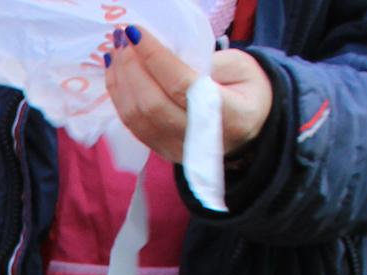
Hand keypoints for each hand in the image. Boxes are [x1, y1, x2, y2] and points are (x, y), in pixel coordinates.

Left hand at [104, 26, 272, 162]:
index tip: (135, 32)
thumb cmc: (247, 90)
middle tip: (121, 38)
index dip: (154, 58)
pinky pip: (131, 124)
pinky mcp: (160, 150)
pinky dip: (119, 96)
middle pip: (151, 104)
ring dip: (120, 80)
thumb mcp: (242, 67)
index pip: (180, 85)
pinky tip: (116, 72)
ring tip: (116, 51)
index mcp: (229, 115)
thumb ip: (206, 62)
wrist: (251, 128)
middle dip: (131, 67)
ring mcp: (176, 148)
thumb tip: (160, 55)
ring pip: (136, 117)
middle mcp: (199, 139)